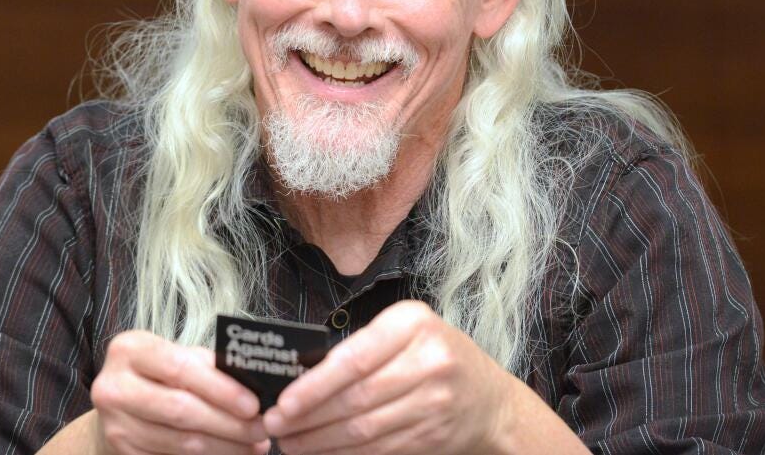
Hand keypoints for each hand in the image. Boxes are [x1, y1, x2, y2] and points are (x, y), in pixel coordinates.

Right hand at [89, 330, 270, 454]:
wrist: (118, 402)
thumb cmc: (158, 373)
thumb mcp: (176, 355)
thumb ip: (208, 365)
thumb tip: (254, 384)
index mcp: (130, 349)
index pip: (180, 369)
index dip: (220, 389)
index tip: (253, 404)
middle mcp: (114, 387)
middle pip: (181, 410)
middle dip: (229, 423)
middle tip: (262, 429)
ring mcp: (115, 425)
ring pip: (181, 442)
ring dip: (225, 447)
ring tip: (255, 445)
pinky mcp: (121, 452)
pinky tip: (230, 454)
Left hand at [262, 300, 517, 454]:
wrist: (489, 399)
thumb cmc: (432, 355)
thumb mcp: (404, 331)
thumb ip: (360, 346)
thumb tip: (299, 375)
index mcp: (413, 323)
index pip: (355, 359)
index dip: (315, 385)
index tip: (284, 402)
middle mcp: (429, 361)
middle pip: (356, 398)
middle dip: (309, 417)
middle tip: (275, 425)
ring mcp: (435, 402)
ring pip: (364, 429)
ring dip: (321, 441)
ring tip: (291, 443)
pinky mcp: (434, 436)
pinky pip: (380, 450)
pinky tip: (323, 453)